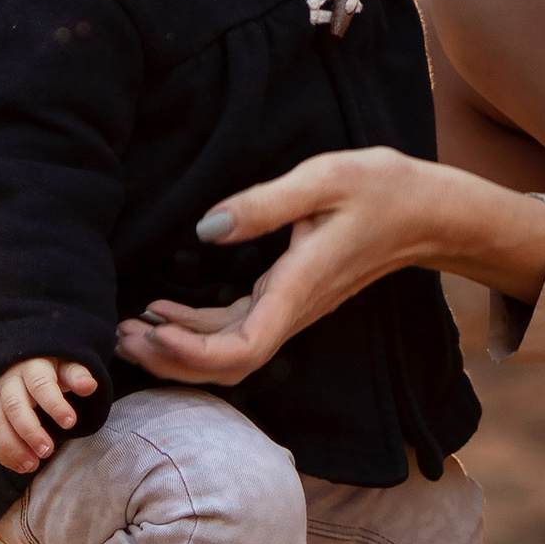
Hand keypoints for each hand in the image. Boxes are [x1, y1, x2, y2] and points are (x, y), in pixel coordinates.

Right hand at [0, 355, 98, 471]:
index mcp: (33, 368)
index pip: (41, 385)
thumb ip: (77, 376)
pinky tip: (21, 466)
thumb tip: (90, 385)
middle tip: (48, 451)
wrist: (21, 365)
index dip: (54, 404)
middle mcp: (10, 382)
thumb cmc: (50, 371)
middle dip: (30, 431)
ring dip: (12, 447)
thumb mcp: (66, 368)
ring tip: (32, 465)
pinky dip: (2, 454)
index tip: (70, 423)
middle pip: (14, 406)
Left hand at [111, 151, 544, 384]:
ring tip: (127, 328)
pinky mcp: (290, 300)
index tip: (153, 329)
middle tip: (116, 337)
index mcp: (300, 288)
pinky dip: (196, 330)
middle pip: (227, 365)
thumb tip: (206, 230)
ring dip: (177, 349)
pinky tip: (164, 312)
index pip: (244, 350)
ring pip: (229, 353)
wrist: (428, 211)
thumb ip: (264, 203)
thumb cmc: (382, 188)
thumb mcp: (325, 178)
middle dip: (170, 361)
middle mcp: (294, 310)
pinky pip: (238, 331)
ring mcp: (292, 310)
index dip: (193, 355)